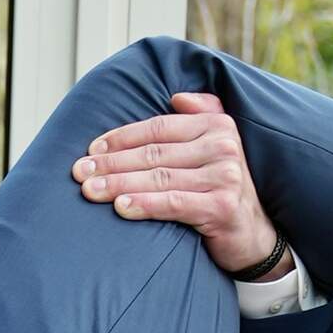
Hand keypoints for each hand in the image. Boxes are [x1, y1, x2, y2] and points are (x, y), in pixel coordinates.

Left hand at [71, 93, 289, 279]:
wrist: (253, 236)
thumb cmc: (221, 191)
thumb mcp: (217, 147)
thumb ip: (202, 114)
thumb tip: (177, 97)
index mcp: (216, 125)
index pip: (158, 128)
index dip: (121, 138)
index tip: (90, 149)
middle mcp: (223, 146)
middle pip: (153, 153)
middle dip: (111, 162)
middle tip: (79, 172)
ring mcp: (224, 177)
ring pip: (159, 178)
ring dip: (118, 184)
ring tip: (89, 190)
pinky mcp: (221, 207)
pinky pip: (173, 203)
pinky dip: (144, 204)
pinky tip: (120, 207)